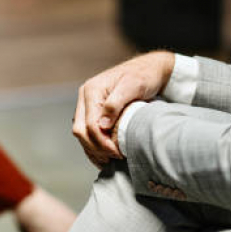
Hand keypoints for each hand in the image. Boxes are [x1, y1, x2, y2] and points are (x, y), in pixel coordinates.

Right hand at [72, 51, 174, 167]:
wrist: (150, 70)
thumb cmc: (144, 76)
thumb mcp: (133, 86)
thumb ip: (115, 104)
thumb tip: (102, 125)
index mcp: (91, 90)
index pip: (89, 124)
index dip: (101, 142)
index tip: (117, 152)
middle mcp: (85, 97)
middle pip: (80, 130)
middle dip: (95, 147)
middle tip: (114, 158)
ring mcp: (87, 104)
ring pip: (81, 133)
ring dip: (93, 149)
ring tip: (108, 161)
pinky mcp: (93, 111)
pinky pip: (87, 132)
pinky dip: (94, 145)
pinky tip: (104, 155)